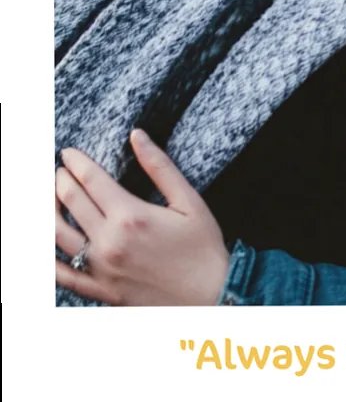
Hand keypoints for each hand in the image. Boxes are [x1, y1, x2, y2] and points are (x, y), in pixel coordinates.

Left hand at [55, 129, 229, 305]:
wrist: (212, 297)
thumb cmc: (204, 247)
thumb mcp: (189, 201)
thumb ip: (160, 166)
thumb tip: (137, 135)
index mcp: (131, 216)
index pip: (91, 179)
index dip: (76, 162)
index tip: (68, 152)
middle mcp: (109, 242)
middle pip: (71, 202)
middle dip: (61, 180)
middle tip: (61, 170)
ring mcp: (101, 269)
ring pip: (57, 235)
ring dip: (49, 210)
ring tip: (50, 198)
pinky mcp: (100, 291)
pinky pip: (62, 275)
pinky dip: (47, 258)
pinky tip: (47, 243)